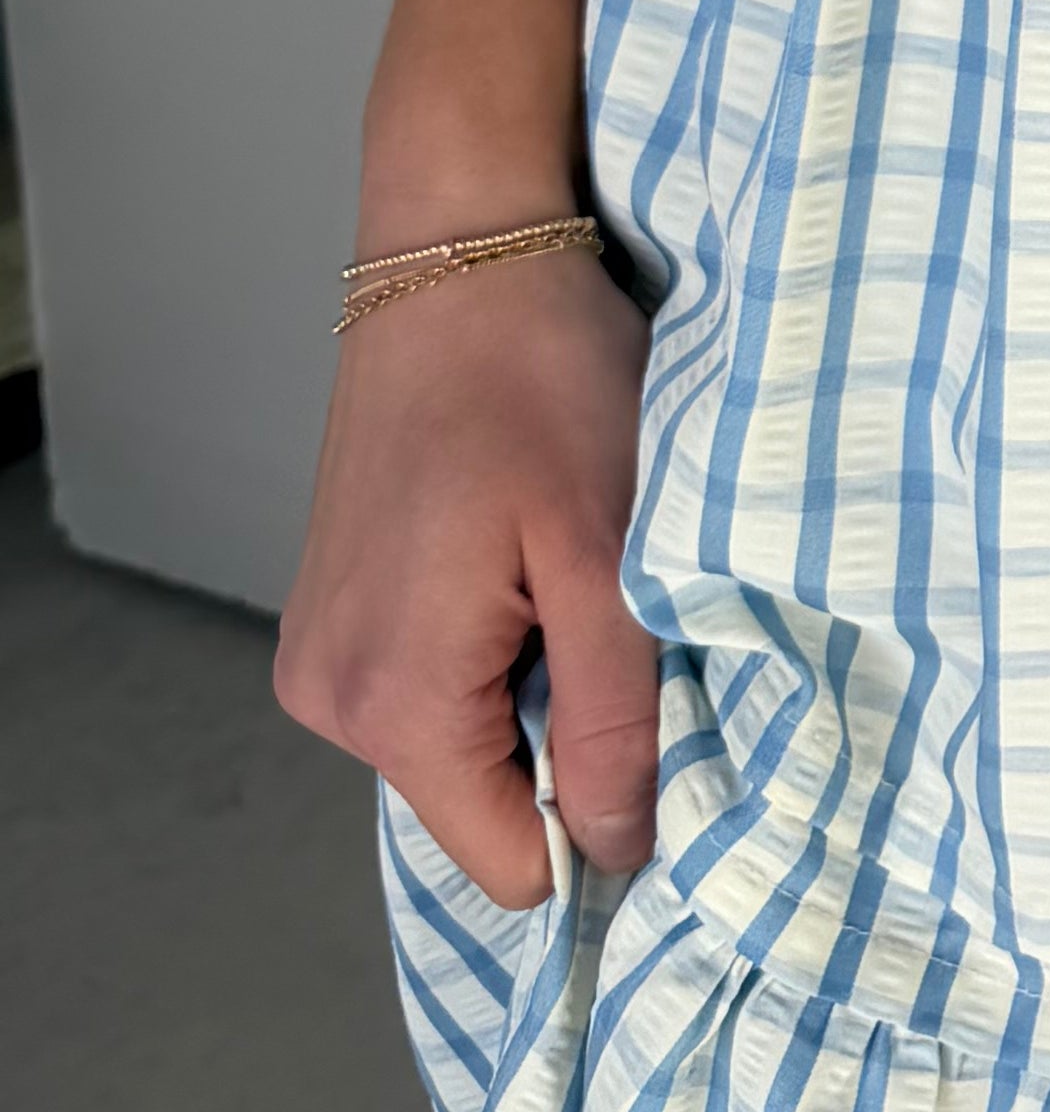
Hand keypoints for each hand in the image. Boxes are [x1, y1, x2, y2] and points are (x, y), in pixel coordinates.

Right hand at [275, 244, 659, 905]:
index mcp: (394, 700)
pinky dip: (502, 640)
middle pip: (488, 797)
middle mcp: (332, 696)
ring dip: (541, 677)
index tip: (663, 731)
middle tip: (622, 616)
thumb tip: (615, 849)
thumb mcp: (610, 555)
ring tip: (573, 569)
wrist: (458, 251)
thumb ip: (613, 720)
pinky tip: (531, 553)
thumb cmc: (536, 379)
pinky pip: (438, 679)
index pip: (507, 860)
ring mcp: (324, 651)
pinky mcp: (337, 606)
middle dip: (574, 734)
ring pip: (469, 736)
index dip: (601, 819)